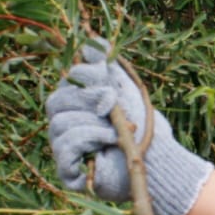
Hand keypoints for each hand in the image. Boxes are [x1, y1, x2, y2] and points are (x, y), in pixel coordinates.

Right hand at [45, 40, 213, 214]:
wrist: (159, 162)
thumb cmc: (144, 127)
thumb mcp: (125, 90)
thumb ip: (107, 66)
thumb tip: (90, 41)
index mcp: (78, 104)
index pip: (66, 83)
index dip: (85, 78)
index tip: (111, 86)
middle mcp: (66, 125)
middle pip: (55, 102)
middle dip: (85, 100)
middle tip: (111, 103)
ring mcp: (65, 149)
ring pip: (58, 124)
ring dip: (91, 123)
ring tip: (115, 130)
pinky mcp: (69, 172)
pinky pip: (64, 149)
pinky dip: (87, 140)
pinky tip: (108, 142)